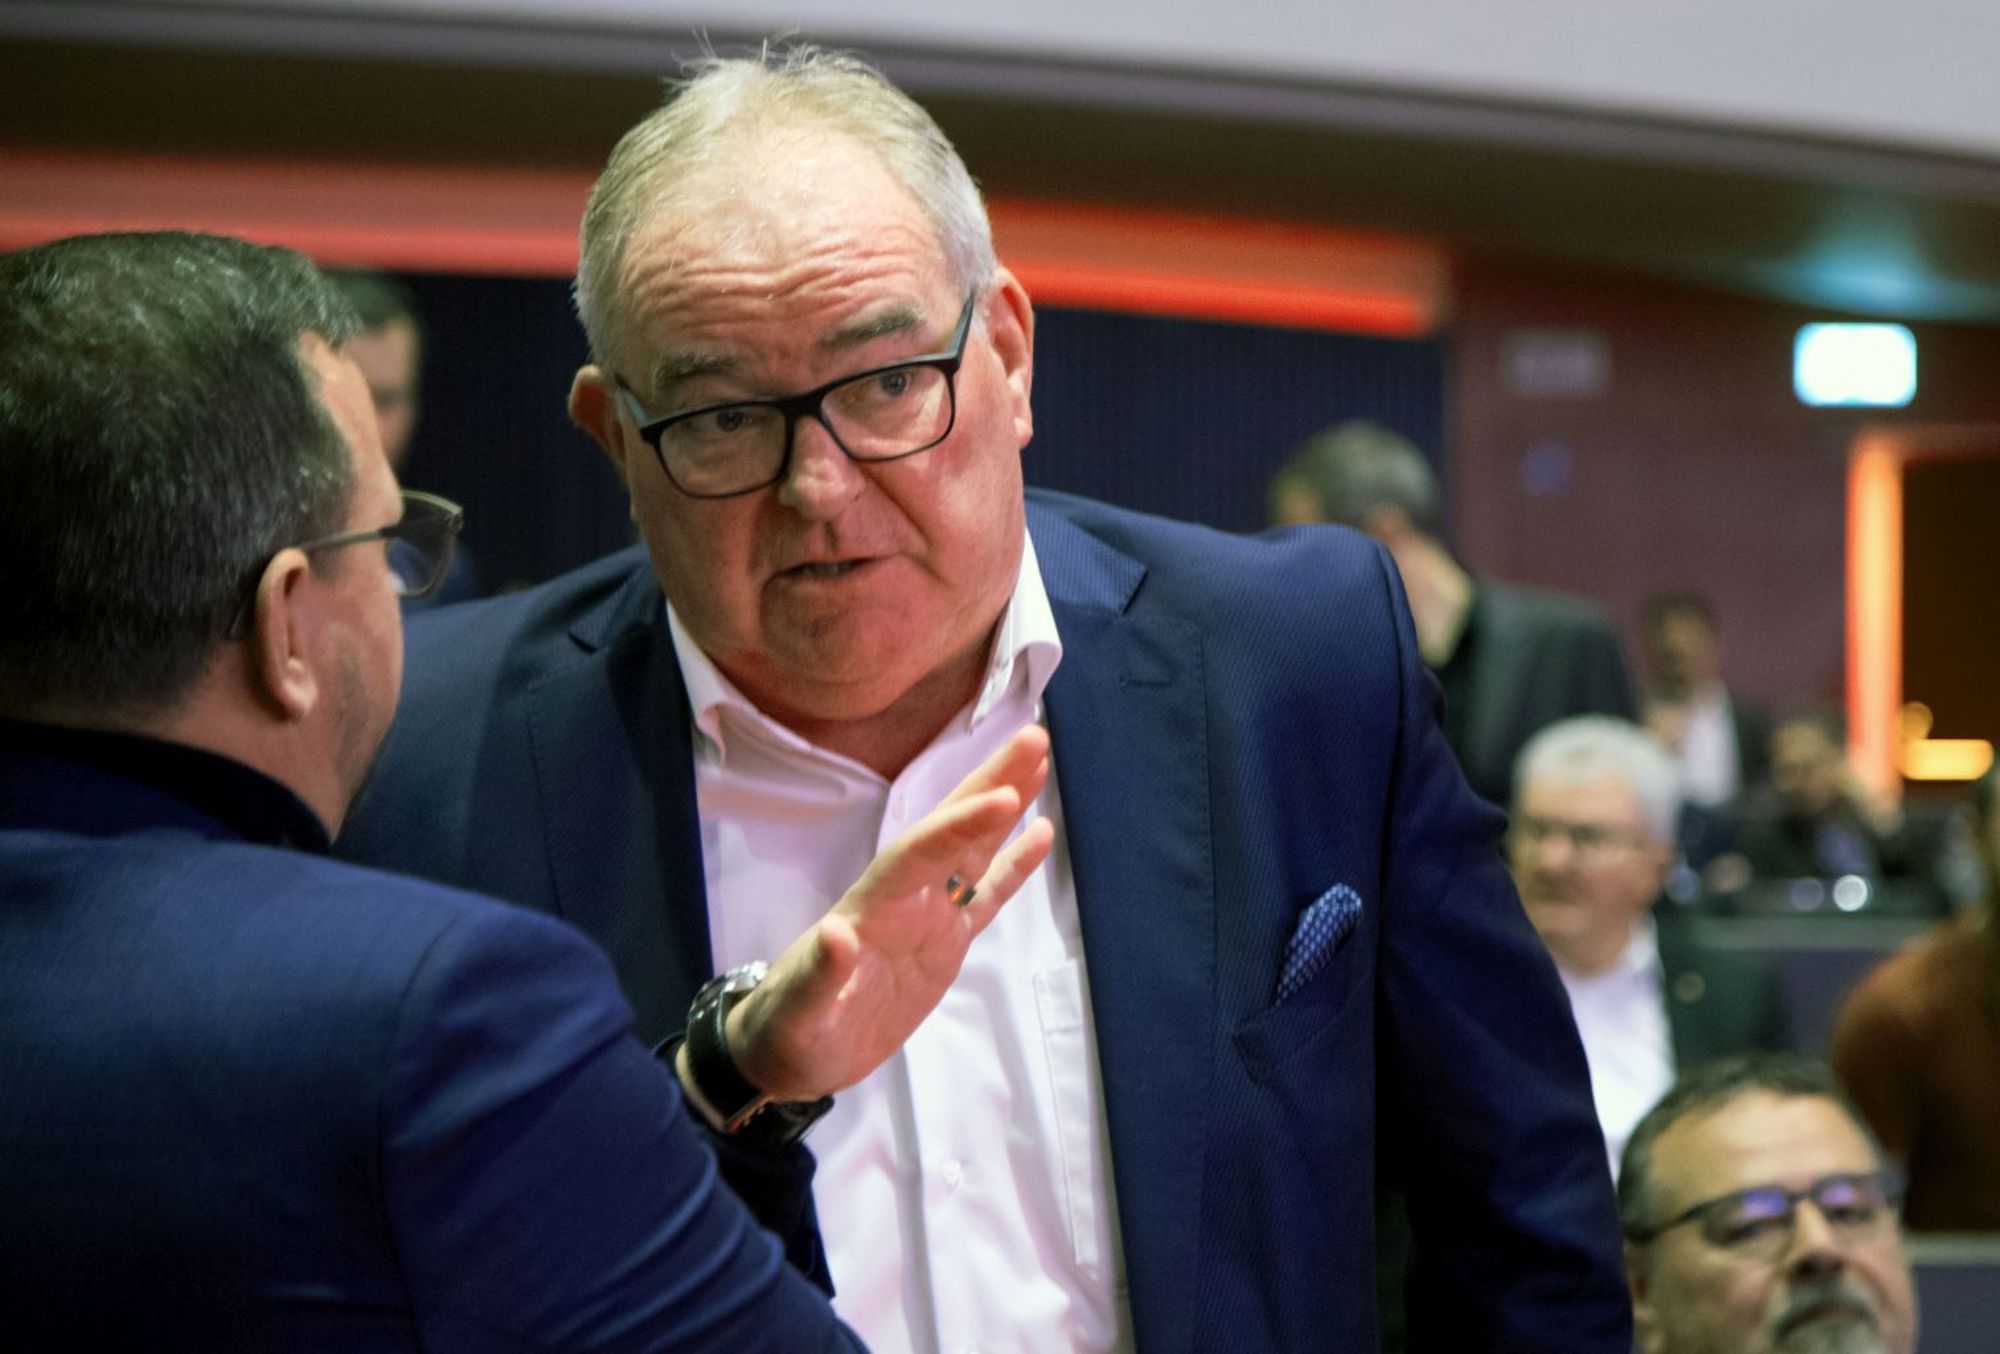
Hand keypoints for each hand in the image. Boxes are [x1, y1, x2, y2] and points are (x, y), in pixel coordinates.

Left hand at [716, 725, 1054, 1104]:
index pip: (919, 855)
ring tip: (1040, 759)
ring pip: (973, 850)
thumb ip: (818, 975)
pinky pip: (986, 897)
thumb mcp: (798, 1013)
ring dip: (1004, 806)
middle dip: (989, 784)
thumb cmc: (789, 1030)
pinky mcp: (944, 944)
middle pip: (951, 830)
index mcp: (870, 908)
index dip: (959, 826)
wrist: (790, 1053)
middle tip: (1034, 736)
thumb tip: (837, 934)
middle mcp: (903, 898)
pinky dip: (1013, 867)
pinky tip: (1040, 833)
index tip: (1002, 797)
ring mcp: (927, 917)